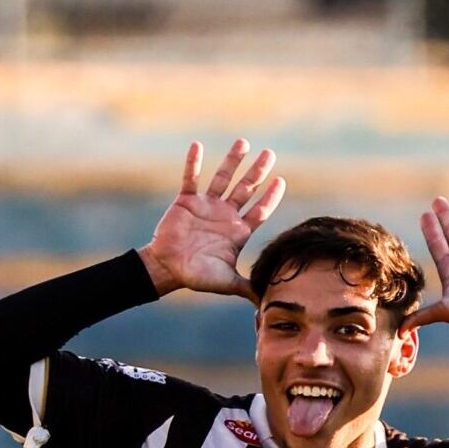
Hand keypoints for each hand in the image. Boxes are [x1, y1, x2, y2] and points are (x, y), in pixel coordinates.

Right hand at [138, 138, 286, 299]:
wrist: (168, 269)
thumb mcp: (227, 283)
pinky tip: (197, 146)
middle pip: (246, 189)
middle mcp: (225, 215)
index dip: (270, 197)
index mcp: (238, 231)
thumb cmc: (197, 277)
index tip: (280, 181)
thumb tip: (267, 304)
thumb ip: (248, 288)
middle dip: (258, 172)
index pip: (259, 211)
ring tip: (243, 143)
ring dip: (232, 161)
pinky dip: (193, 163)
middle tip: (269, 154)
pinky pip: (191, 178)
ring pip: (223, 178)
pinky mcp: (187, 200)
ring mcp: (207, 205)